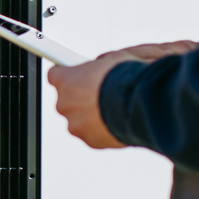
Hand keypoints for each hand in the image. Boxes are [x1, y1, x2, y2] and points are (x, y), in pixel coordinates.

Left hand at [47, 41, 198, 149]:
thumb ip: (101, 62)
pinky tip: (119, 120)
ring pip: (80, 119)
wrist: (142, 104)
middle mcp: (64, 104)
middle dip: (82, 97)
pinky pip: (94, 133)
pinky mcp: (90, 141)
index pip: (56, 75)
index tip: (77, 75)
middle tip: (101, 92)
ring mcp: (76, 125)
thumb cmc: (126, 77)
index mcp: (65, 80)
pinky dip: (104, 128)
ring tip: (114, 107)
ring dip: (93, 115)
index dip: (69, 74)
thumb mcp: (115, 57)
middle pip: (68, 100)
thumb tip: (104, 64)